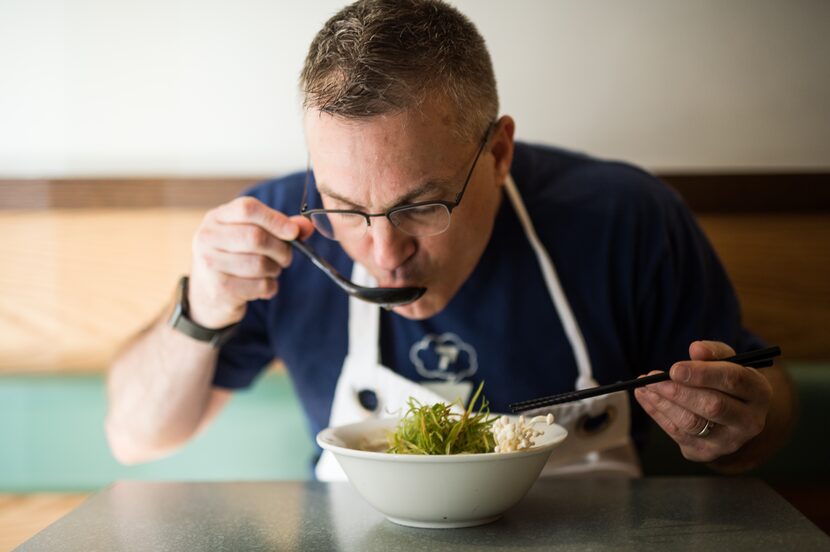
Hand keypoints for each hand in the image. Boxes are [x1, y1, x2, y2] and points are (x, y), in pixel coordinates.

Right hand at [188, 196, 313, 327]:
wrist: (207, 295)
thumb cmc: (235, 258)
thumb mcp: (251, 235)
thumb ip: (279, 227)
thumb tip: (306, 226)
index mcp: (217, 217)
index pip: (248, 209)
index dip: (276, 219)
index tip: (293, 232)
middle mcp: (207, 237)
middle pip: (256, 237)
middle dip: (281, 250)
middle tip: (285, 258)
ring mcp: (209, 263)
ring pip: (259, 264)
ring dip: (275, 270)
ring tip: (270, 271)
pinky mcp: (218, 289)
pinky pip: (259, 285)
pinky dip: (269, 287)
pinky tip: (262, 286)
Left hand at [634, 340, 772, 462]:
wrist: (731, 419)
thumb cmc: (727, 383)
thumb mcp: (727, 362)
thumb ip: (713, 352)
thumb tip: (696, 349)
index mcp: (759, 392)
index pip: (733, 380)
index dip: (702, 373)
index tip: (674, 368)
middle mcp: (749, 421)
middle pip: (712, 406)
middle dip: (679, 391)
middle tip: (653, 380)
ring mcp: (729, 442)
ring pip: (691, 423)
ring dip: (663, 403)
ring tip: (644, 387)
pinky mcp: (706, 452)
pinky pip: (677, 433)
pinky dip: (657, 413)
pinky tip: (645, 398)